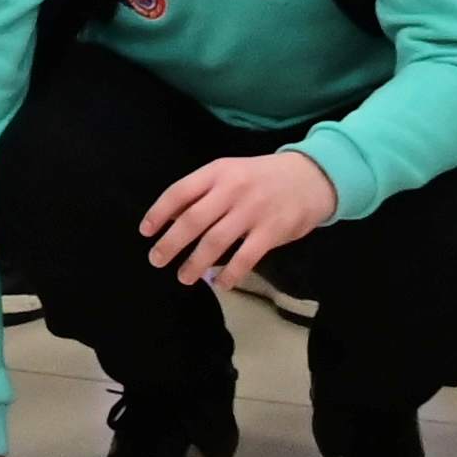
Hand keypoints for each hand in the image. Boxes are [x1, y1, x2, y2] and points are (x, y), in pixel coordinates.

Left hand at [140, 146, 337, 290]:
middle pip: (192, 220)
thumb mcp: (231, 172)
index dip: (159, 213)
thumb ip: (204, 192)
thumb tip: (172, 219)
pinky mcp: (272, 231)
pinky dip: (230, 273)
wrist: (311, 177)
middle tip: (156, 260)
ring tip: (183, 277)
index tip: (145, 232)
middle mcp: (232, 189)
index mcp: (217, 172)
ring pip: (215, 241)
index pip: (179, 192)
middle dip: (170, 243)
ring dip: (195, 262)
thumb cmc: (262, 178)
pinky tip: (220, 284)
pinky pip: (245, 257)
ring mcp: (252, 210)